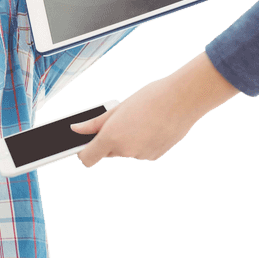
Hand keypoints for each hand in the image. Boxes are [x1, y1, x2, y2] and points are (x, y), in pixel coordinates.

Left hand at [71, 75, 201, 166]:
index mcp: (112, 138)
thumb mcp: (117, 108)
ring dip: (128, 141)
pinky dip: (142, 143)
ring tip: (140, 120)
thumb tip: (75, 129)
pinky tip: (152, 127)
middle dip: (110, 140)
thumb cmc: (149, 98)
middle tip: (121, 121)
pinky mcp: (156, 156)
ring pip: (126, 151)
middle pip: (108, 152)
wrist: (183, 99)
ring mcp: (142, 156)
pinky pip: (141, 152)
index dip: (84, 153)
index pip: (88, 159)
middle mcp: (126, 151)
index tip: (86, 144)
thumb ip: (94, 123)